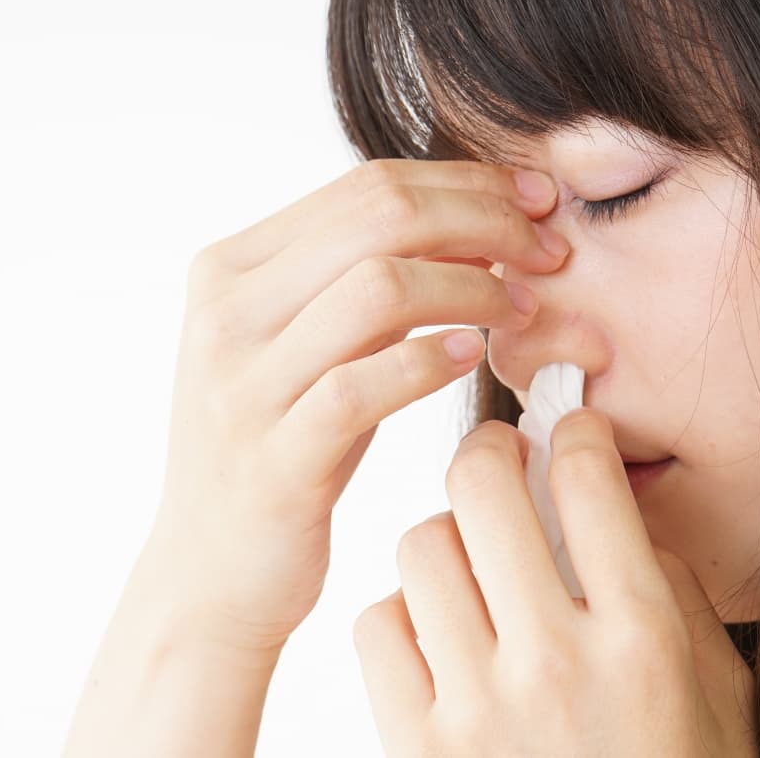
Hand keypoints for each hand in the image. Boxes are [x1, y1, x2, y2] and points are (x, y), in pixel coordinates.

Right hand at [146, 159, 571, 652]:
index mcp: (230, 268)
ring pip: (377, 288)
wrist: (209, 576)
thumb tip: (472, 219)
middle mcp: (225, 313)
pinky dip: (432, 361)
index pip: (365, 185)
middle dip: (483, 220)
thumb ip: (361, 282)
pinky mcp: (273, 457)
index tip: (536, 201)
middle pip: (378, 217)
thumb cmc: (282, 451)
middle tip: (550, 248)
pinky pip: (364, 385)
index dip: (465, 183)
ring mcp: (243, 385)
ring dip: (472, 288)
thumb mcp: (308, 350)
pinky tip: (477, 358)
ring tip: (526, 308)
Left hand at [352, 412, 757, 755]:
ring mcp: (476, 706)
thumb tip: (616, 516)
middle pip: (481, 488)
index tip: (567, 432)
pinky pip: (378, 625)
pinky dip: (401, 613)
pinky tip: (437, 632)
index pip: (587, 484)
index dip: (572, 433)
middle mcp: (553, 663)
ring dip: (444, 536)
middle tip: (497, 460)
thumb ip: (673, 597)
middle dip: (487, 451)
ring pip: (420, 547)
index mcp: (641, 641)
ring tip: (469, 559)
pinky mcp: (417, 745)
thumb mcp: (717, 696)